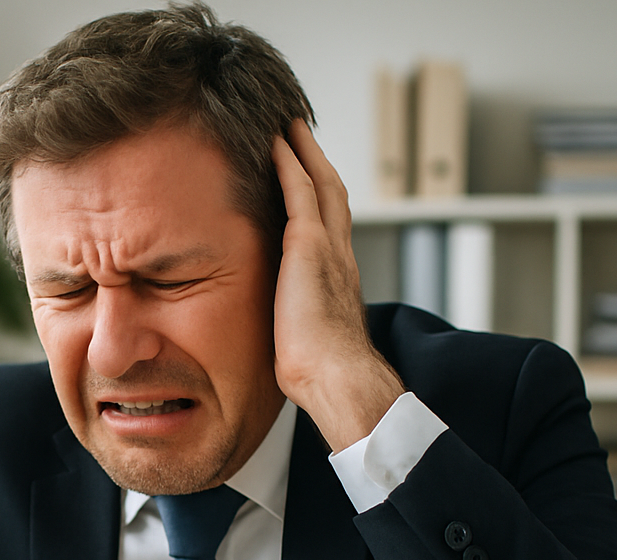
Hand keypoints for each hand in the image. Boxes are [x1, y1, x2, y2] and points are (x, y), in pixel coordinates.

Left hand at [271, 120, 404, 451]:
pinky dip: (289, 164)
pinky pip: (299, 191)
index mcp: (339, 279)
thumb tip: (285, 343)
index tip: (307, 178)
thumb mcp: (307, 342)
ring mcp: (329, 247)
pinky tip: (275, 143)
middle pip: (332, 194)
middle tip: (300, 133)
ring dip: (305, 151)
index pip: (330, 226)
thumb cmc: (322, 374)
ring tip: (289, 125)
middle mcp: (341, 255)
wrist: (337, 377)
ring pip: (320, 183)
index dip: (320, 198)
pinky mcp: (310, 246)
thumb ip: (299, 328)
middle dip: (317, 162)